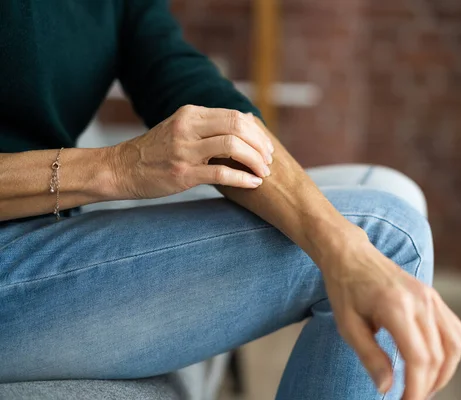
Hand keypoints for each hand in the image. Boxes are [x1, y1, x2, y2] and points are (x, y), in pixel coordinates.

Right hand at [111, 105, 274, 198]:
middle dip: (260, 144)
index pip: (234, 116)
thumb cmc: (156, 151)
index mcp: (190, 114)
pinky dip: (243, 179)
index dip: (256, 131)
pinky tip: (254, 184)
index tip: (266, 145)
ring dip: (255, 160)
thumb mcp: (180, 128)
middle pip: (238, 127)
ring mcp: (185, 150)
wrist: (122, 169)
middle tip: (269, 159)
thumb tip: (242, 129)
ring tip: (264, 172)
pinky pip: (222, 173)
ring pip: (233, 147)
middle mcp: (188, 127)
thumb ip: (207, 127)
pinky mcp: (184, 174)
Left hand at [321, 228, 460, 399]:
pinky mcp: (433, 296)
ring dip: (444, 372)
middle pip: (438, 355)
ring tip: (425, 387)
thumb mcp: (348, 326)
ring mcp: (430, 296)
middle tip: (411, 399)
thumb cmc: (345, 289)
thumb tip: (387, 388)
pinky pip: (454, 329)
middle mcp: (420, 300)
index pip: (419, 358)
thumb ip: (370, 357)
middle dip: (428, 385)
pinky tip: (434, 364)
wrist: (351, 254)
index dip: (417, 389)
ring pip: (454, 344)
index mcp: (396, 307)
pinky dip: (450, 352)